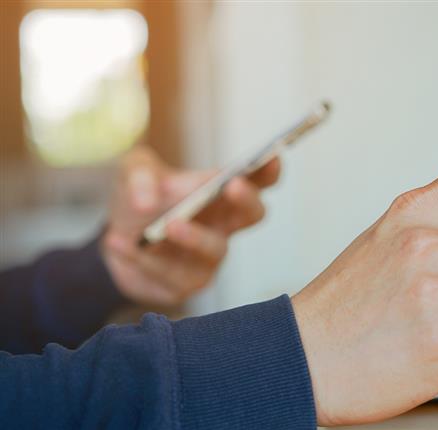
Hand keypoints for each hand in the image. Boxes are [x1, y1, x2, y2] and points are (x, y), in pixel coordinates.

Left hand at [101, 145, 280, 305]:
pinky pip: (169, 275)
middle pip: (253, 215)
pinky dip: (142, 258)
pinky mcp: (184, 285)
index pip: (256, 181)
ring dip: (194, 237)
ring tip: (170, 225)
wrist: (112, 239)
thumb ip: (139, 175)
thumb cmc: (138, 199)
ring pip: (214, 250)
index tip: (272, 156)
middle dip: (247, 201)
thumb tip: (146, 202)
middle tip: (231, 186)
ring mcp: (208, 259)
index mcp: (221, 195)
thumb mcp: (132, 171)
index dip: (268, 170)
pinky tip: (118, 242)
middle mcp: (223, 227)